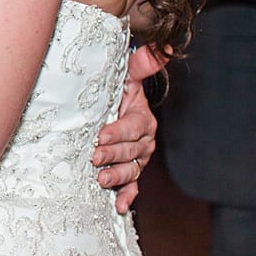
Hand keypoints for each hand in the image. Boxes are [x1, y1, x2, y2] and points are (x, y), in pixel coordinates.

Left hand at [91, 46, 164, 212]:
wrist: (108, 110)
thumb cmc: (115, 93)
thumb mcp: (125, 78)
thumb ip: (140, 66)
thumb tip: (161, 49)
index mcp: (142, 119)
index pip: (133, 127)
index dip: (118, 132)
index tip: (101, 135)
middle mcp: (143, 142)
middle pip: (130, 151)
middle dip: (112, 154)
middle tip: (94, 157)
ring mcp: (136, 159)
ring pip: (131, 170)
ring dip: (117, 177)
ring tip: (101, 179)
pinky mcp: (129, 174)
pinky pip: (132, 188)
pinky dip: (127, 198)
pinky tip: (118, 206)